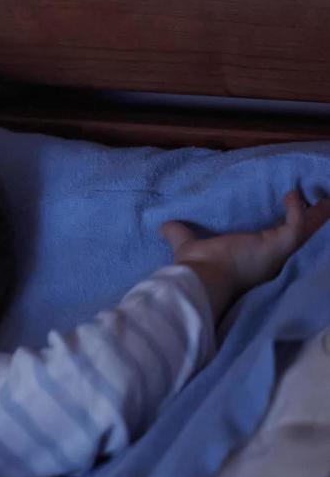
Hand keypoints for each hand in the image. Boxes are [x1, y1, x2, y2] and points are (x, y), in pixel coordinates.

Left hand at [160, 189, 329, 319]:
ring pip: (305, 231)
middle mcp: (270, 258)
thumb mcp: (187, 246)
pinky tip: (292, 194)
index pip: (275, 240)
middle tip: (323, 205)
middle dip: (312, 222)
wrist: (200, 283)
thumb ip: (179, 235)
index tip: (291, 211)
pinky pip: (296, 224)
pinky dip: (296, 209)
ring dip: (317, 215)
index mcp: (253, 259)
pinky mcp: (279, 245)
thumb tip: (164, 227)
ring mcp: (277, 253)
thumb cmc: (195, 269)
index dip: (284, 226)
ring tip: (326, 199)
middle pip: (298, 237)